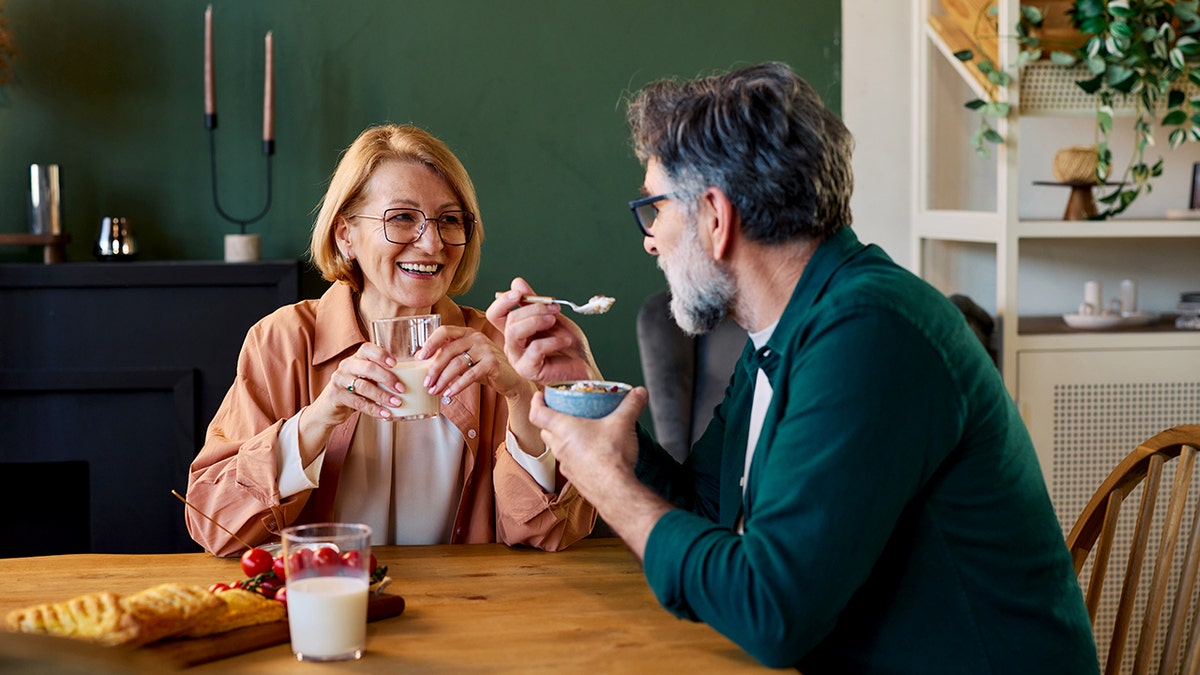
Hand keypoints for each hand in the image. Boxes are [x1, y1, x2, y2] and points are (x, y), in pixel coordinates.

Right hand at [308, 342, 402, 425]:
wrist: (329, 408)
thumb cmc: (354, 391)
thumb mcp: (367, 380)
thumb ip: (381, 377)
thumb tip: (411, 379)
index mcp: (356, 358)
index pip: (367, 349)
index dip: (381, 354)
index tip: (395, 363)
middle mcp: (347, 365)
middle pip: (368, 368)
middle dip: (387, 378)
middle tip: (401, 388)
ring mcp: (339, 380)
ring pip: (363, 386)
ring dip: (382, 395)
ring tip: (396, 403)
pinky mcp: (336, 395)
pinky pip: (358, 402)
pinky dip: (373, 408)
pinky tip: (384, 413)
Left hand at [415, 325, 532, 401]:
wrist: (510, 379)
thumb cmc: (485, 368)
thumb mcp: (466, 359)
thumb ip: (449, 357)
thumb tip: (421, 360)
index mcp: (467, 333)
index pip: (445, 331)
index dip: (430, 342)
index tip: (420, 357)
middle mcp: (476, 337)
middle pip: (448, 350)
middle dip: (434, 368)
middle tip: (426, 383)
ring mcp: (486, 349)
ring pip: (457, 364)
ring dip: (443, 380)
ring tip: (435, 391)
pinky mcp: (492, 363)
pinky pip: (470, 375)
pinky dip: (457, 386)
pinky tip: (449, 393)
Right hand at [487, 277, 601, 383]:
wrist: (583, 366)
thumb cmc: (568, 344)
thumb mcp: (553, 316)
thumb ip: (534, 302)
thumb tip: (517, 283)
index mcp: (515, 330)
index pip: (495, 314)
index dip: (503, 301)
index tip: (520, 293)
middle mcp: (512, 344)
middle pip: (509, 320)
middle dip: (533, 309)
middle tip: (554, 308)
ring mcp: (518, 358)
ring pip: (514, 333)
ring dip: (536, 321)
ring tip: (554, 321)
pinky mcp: (528, 370)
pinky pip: (534, 349)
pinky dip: (552, 341)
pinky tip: (565, 340)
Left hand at [528, 386, 648, 508]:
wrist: (615, 492)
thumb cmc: (611, 457)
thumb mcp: (623, 423)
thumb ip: (631, 405)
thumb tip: (639, 392)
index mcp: (564, 429)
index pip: (537, 413)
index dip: (536, 402)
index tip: (540, 395)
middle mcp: (560, 447)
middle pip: (545, 431)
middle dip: (550, 420)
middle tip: (562, 412)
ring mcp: (566, 465)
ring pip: (556, 448)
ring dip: (563, 439)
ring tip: (580, 432)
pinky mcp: (575, 478)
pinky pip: (569, 463)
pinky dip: (575, 455)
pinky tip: (590, 454)